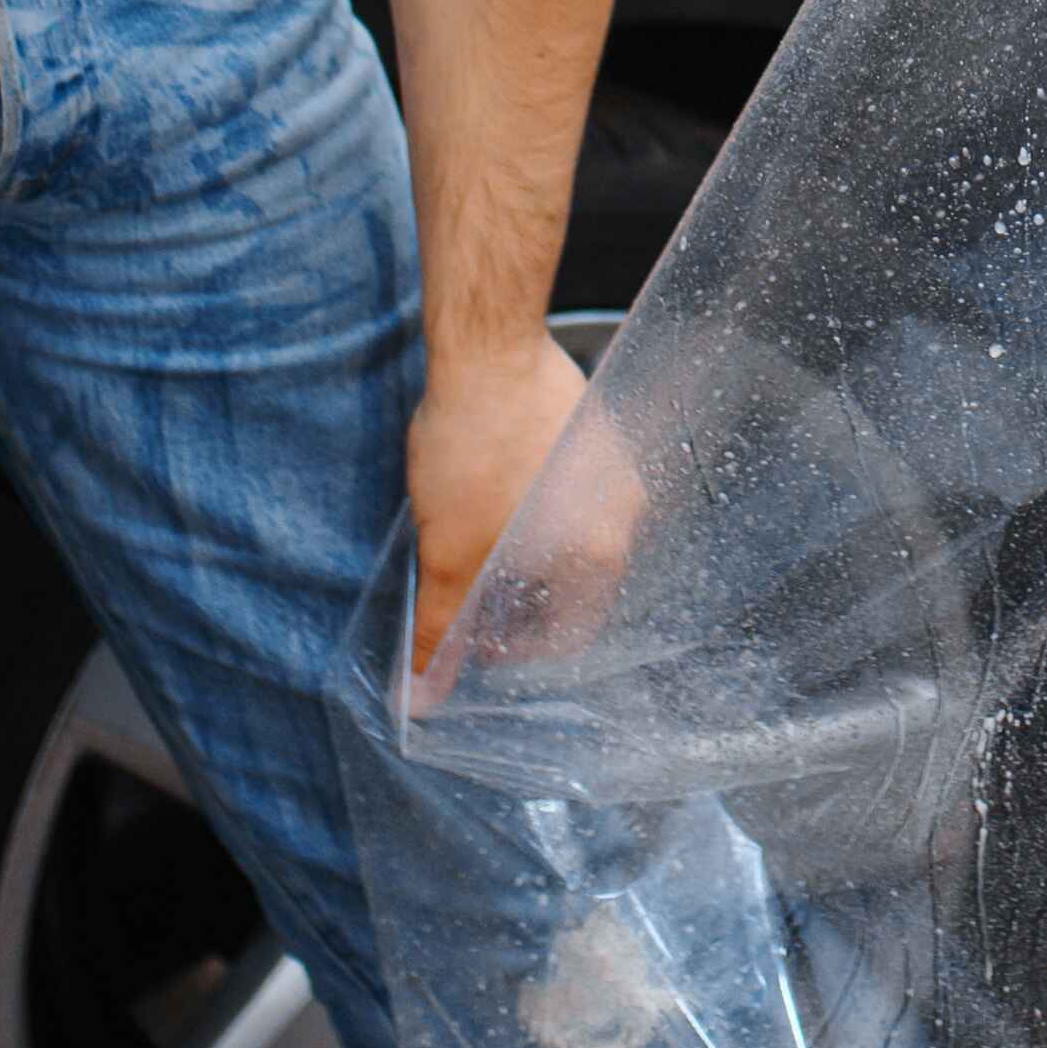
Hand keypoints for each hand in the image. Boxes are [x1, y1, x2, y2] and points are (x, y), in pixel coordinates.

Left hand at [405, 330, 643, 698]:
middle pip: (572, 586)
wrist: (488, 345)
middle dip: (516, 599)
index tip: (468, 635)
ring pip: (568, 535)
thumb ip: (440, 632)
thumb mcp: (447, 556)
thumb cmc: (476, 451)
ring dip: (522, 550)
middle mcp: (623, 512)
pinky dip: (531, 504)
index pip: (570, 635)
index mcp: (602, 552)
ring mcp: (613, 464)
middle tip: (461, 587)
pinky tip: (488, 486)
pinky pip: (566, 488)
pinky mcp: (594, 426)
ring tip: (470, 535)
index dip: (513, 650)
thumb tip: (422, 701)